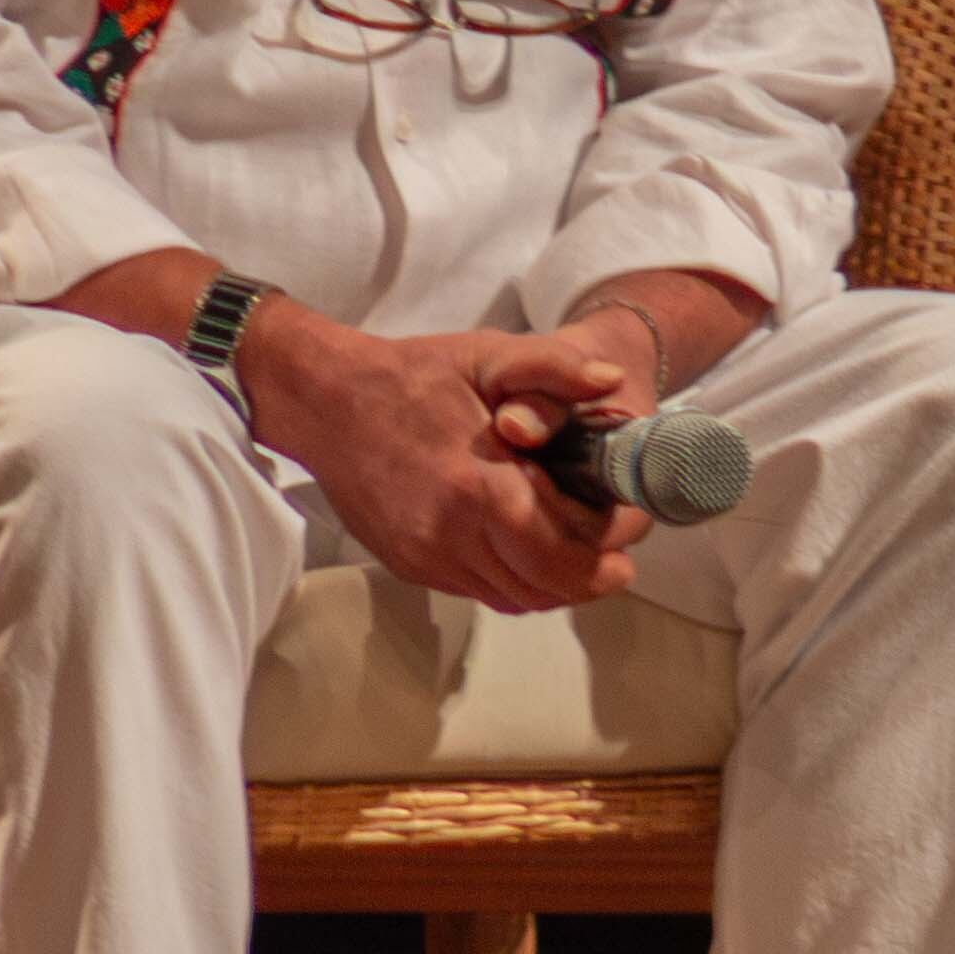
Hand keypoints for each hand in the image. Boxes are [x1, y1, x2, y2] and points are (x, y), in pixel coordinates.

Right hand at [244, 308, 653, 612]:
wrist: (327, 402)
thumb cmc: (415, 375)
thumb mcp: (489, 354)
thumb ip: (554, 366)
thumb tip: (611, 380)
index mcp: (476, 487)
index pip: (558, 553)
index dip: (603, 550)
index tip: (627, 529)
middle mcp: (449, 536)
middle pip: (543, 587)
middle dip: (590, 575)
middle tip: (616, 553)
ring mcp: (427, 558)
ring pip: (514, 598)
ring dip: (555, 583)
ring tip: (578, 548)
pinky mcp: (411, 566)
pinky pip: (481, 593)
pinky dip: (517, 581)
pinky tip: (530, 548)